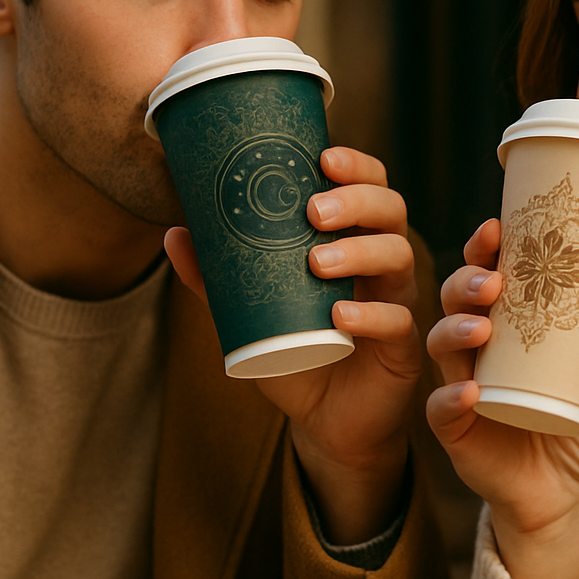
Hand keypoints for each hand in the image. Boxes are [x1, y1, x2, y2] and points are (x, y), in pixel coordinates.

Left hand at [166, 146, 421, 543]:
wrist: (325, 422)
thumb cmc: (297, 353)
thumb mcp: (250, 312)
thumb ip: (218, 277)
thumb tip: (176, 233)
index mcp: (354, 240)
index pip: (369, 188)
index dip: (356, 166)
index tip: (322, 156)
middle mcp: (382, 263)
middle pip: (391, 210)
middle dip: (357, 201)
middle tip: (313, 211)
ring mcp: (397, 302)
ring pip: (399, 256)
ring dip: (359, 251)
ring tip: (316, 262)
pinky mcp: (403, 348)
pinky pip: (398, 322)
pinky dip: (369, 316)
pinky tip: (339, 316)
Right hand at [426, 218, 578, 578]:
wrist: (566, 498)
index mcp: (513, 328)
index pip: (491, 276)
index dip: (486, 249)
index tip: (498, 228)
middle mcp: (481, 350)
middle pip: (458, 300)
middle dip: (467, 281)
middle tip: (494, 280)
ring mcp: (463, 385)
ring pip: (443, 343)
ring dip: (455, 328)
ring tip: (482, 327)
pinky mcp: (455, 428)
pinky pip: (442, 407)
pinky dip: (451, 396)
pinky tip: (471, 391)